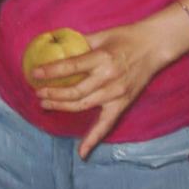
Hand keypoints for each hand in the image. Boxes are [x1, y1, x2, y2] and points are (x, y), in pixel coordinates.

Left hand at [32, 23, 161, 158]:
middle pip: (74, 91)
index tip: (35, 74)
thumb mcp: (101, 35)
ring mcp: (115, 94)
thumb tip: (56, 46)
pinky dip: (93, 139)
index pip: (71, 67)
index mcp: (101, 58)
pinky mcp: (122, 104)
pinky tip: (81, 153)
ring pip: (83, 106)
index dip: (51, 72)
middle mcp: (108, 78)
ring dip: (62, 106)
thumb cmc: (126, 37)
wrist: (154, 45)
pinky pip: (106, 125)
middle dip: (53, 94)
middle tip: (38, 92)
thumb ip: (79, 43)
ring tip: (46, 104)